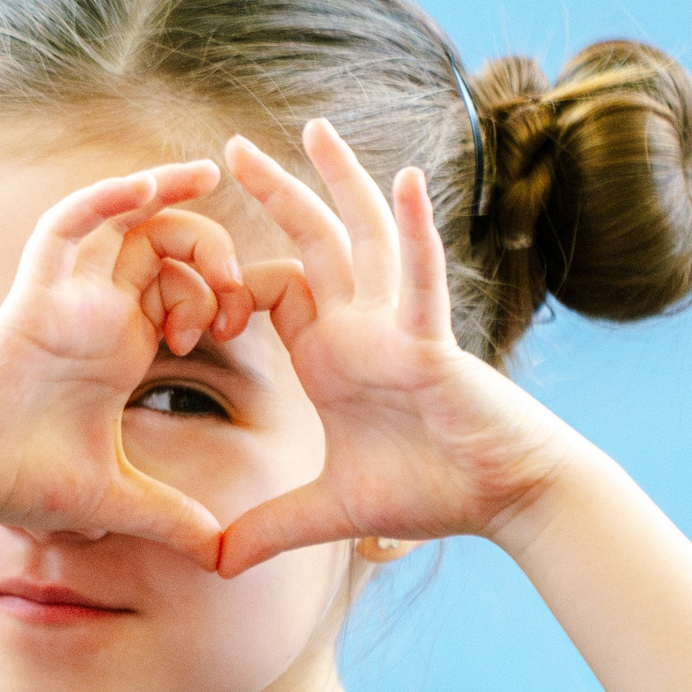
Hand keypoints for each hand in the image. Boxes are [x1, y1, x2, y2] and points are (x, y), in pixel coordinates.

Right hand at [0, 162, 253, 567]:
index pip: (187, 284)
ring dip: (174, 208)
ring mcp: (66, 299)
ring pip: (126, 219)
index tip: (242, 328)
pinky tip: (147, 184)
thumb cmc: (19, 481)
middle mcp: (100, 313)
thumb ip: (171, 518)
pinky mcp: (32, 297)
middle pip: (168, 242)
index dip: (227, 291)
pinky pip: (66, 226)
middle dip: (216, 255)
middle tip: (233, 303)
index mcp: (125, 346)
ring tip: (211, 238)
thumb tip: (220, 555)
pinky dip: (105, 197)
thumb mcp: (116, 499)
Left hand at [215, 120, 577, 577]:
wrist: (502, 499)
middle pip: (311, 242)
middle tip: (230, 146)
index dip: (228, 291)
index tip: (189, 313)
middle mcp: (361, 327)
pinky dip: (414, 232)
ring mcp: (397, 327)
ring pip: (364, 236)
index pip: (271, 291)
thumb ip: (269, 529)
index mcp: (331, 353)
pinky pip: (420, 279)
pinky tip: (404, 181)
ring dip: (339, 180)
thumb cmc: (431, 490)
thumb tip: (213, 564)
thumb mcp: (328, 512)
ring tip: (313, 127)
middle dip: (273, 192)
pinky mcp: (432, 343)